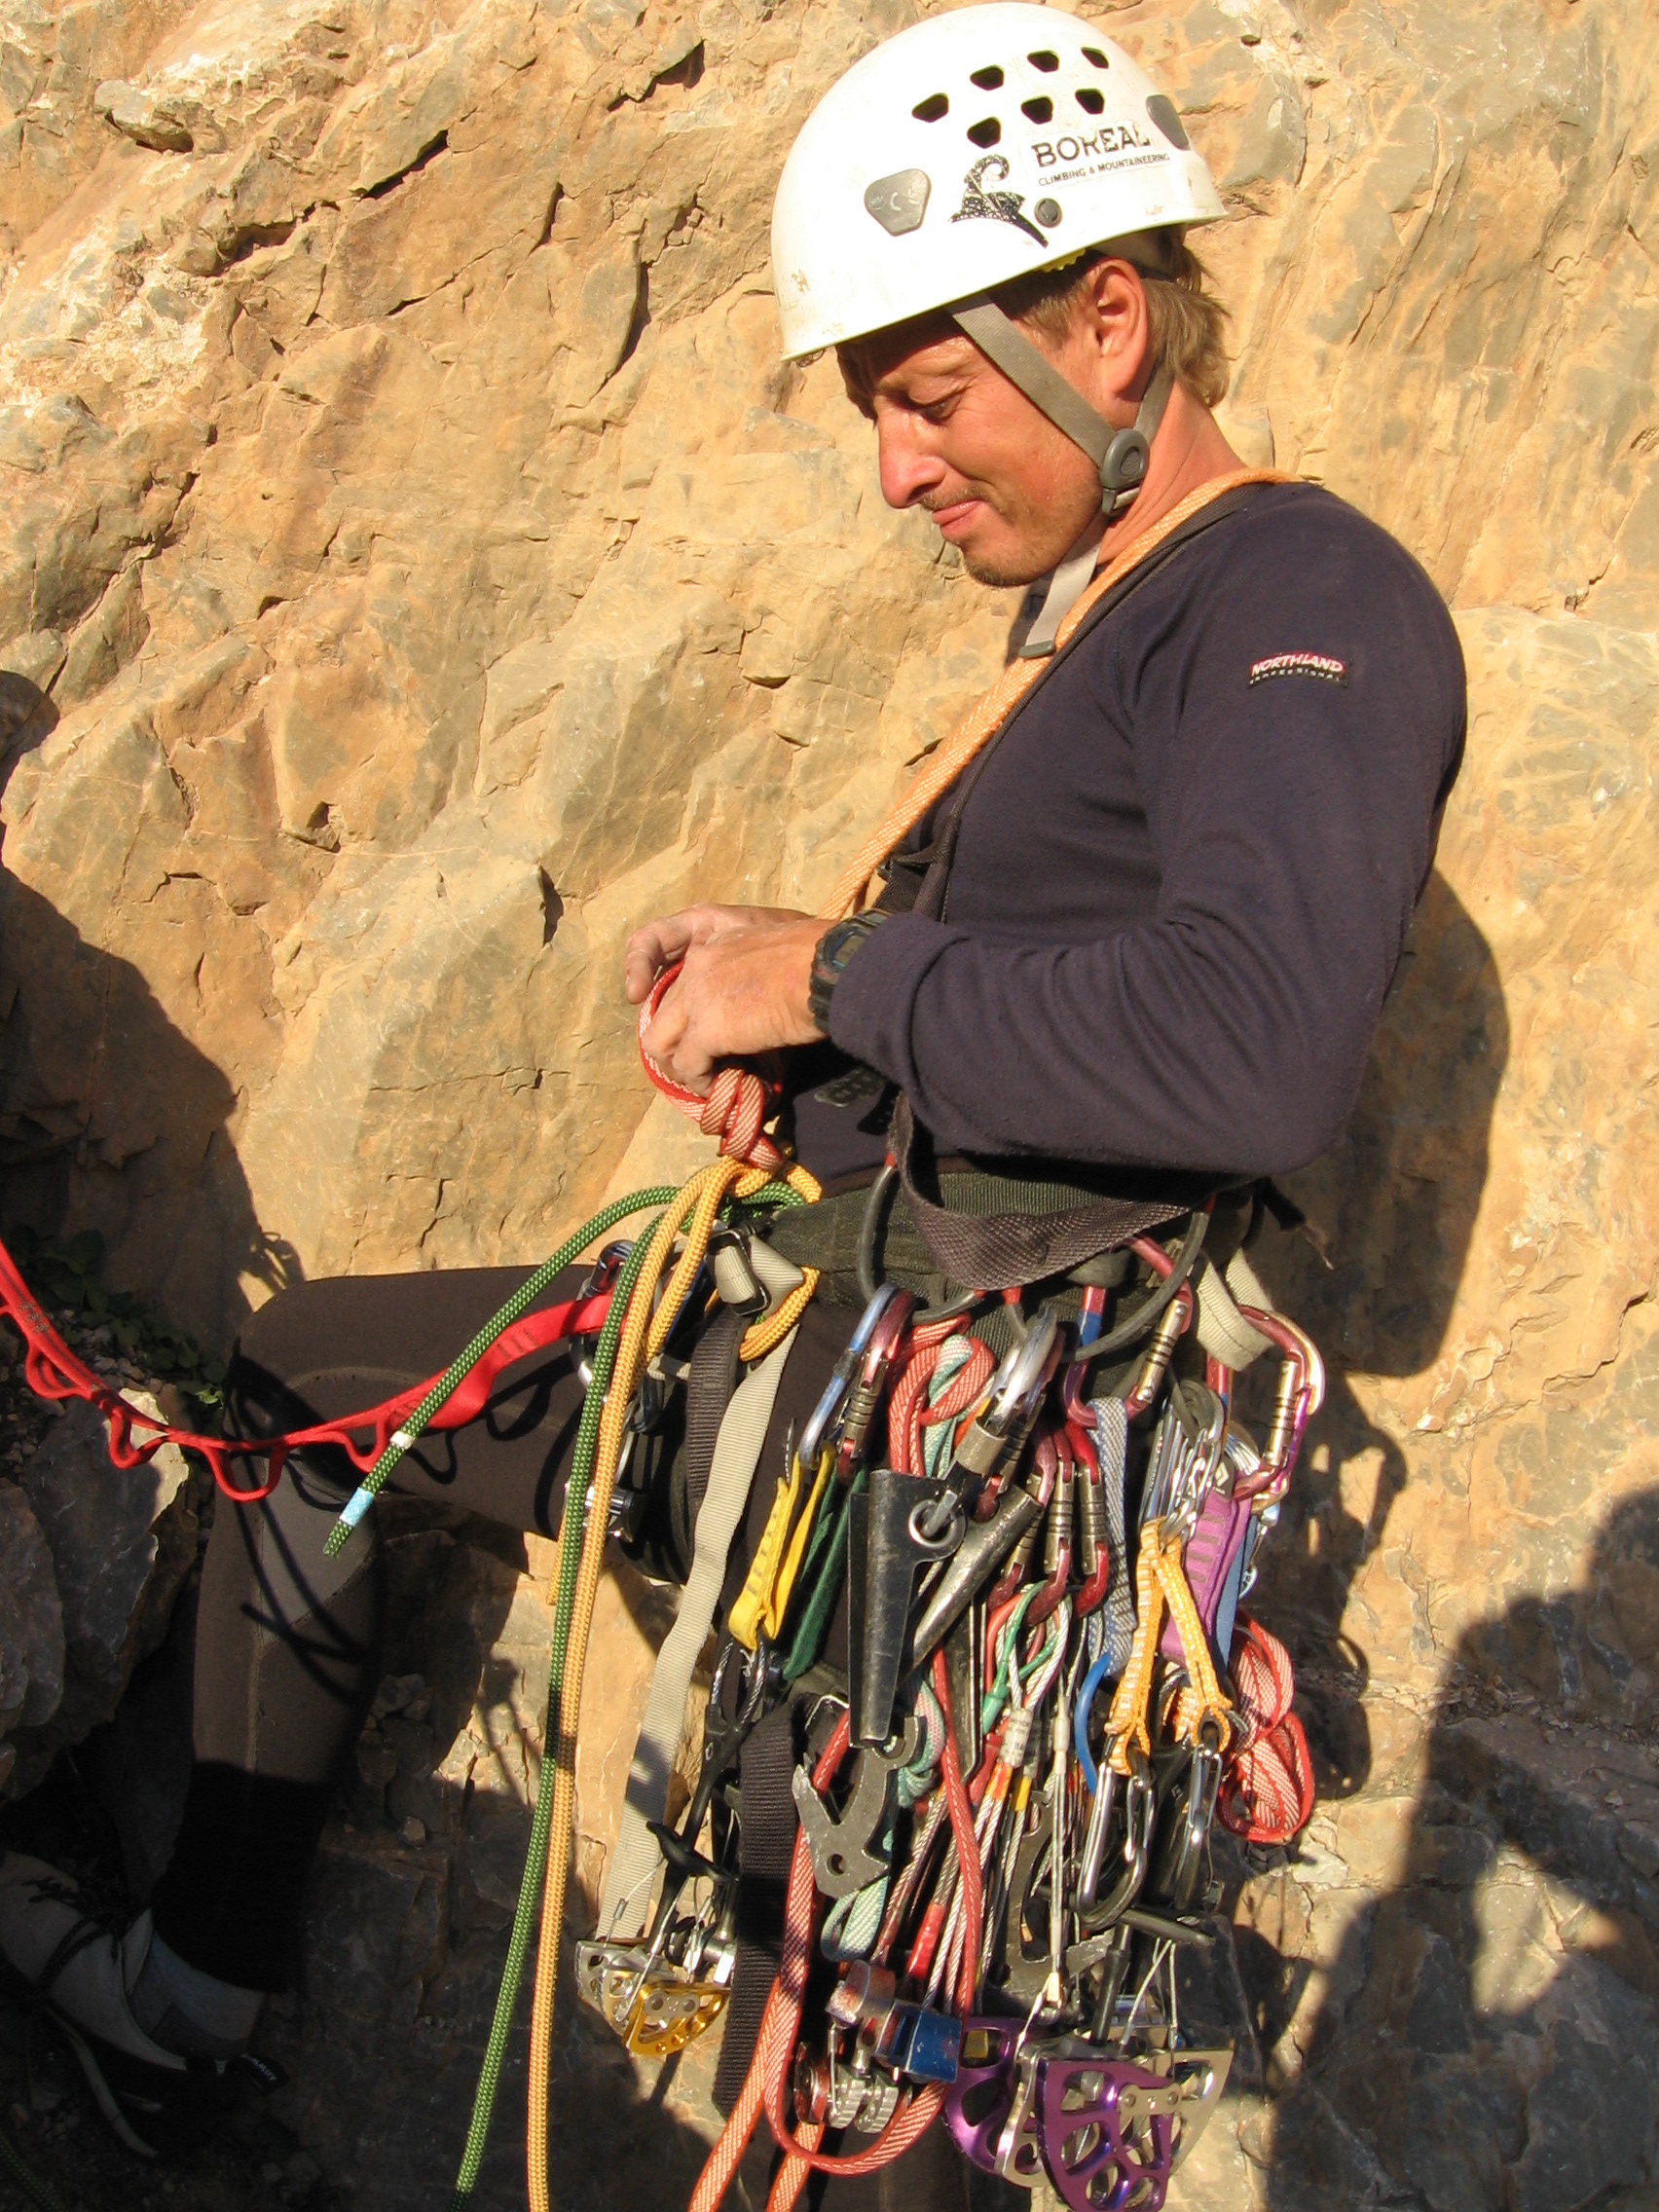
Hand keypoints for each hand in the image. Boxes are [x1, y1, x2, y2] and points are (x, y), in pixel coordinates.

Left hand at [624, 904, 827, 1093]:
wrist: (829, 969)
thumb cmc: (822, 963)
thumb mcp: (777, 961)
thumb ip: (758, 980)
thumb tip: (765, 1015)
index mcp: (718, 943)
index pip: (682, 985)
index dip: (690, 1019)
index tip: (711, 1040)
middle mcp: (698, 964)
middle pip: (664, 1014)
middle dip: (680, 1046)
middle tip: (706, 1068)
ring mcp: (697, 996)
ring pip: (659, 1042)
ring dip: (682, 1068)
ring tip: (709, 1081)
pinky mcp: (706, 1028)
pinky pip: (687, 1066)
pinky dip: (702, 1083)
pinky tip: (723, 1087)